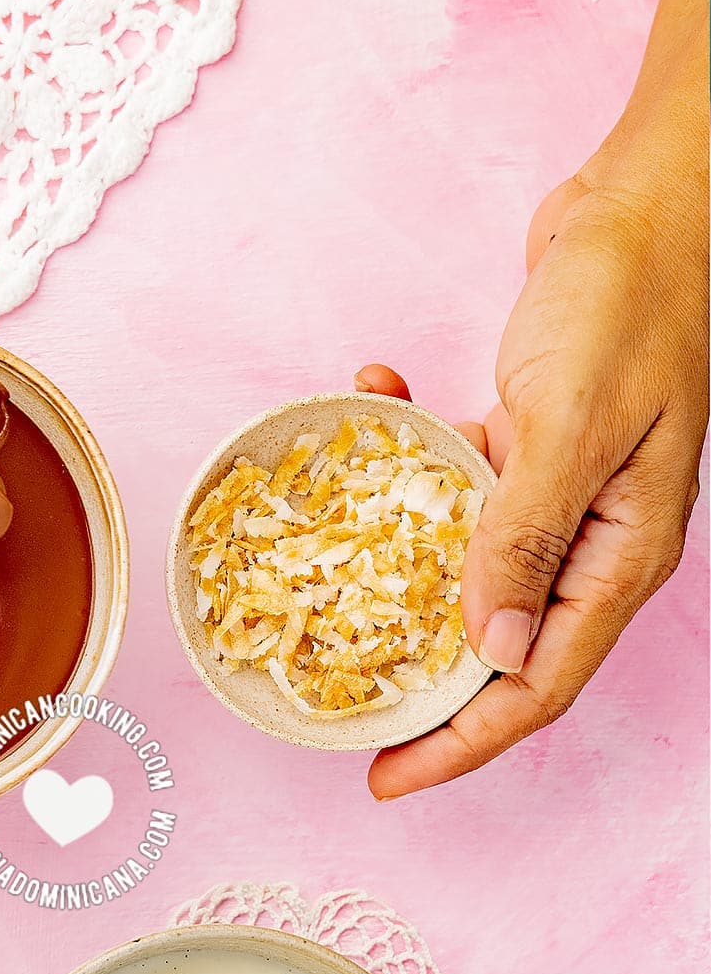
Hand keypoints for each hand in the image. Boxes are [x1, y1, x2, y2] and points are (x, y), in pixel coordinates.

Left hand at [363, 0, 706, 798]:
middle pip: (497, 648)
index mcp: (618, 556)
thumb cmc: (630, 298)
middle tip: (342, 710)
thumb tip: (489, 651)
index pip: (537, 684)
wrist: (650, 197)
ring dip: (395, 566)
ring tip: (324, 577)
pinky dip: (407, 457)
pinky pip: (455, 483)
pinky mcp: (527, 447)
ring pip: (467, 571)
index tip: (386, 776)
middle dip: (420, 685)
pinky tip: (369, 397)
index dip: (461, 742)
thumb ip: (524, 538)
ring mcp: (558, 495)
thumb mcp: (571, 423)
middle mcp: (589, 541)